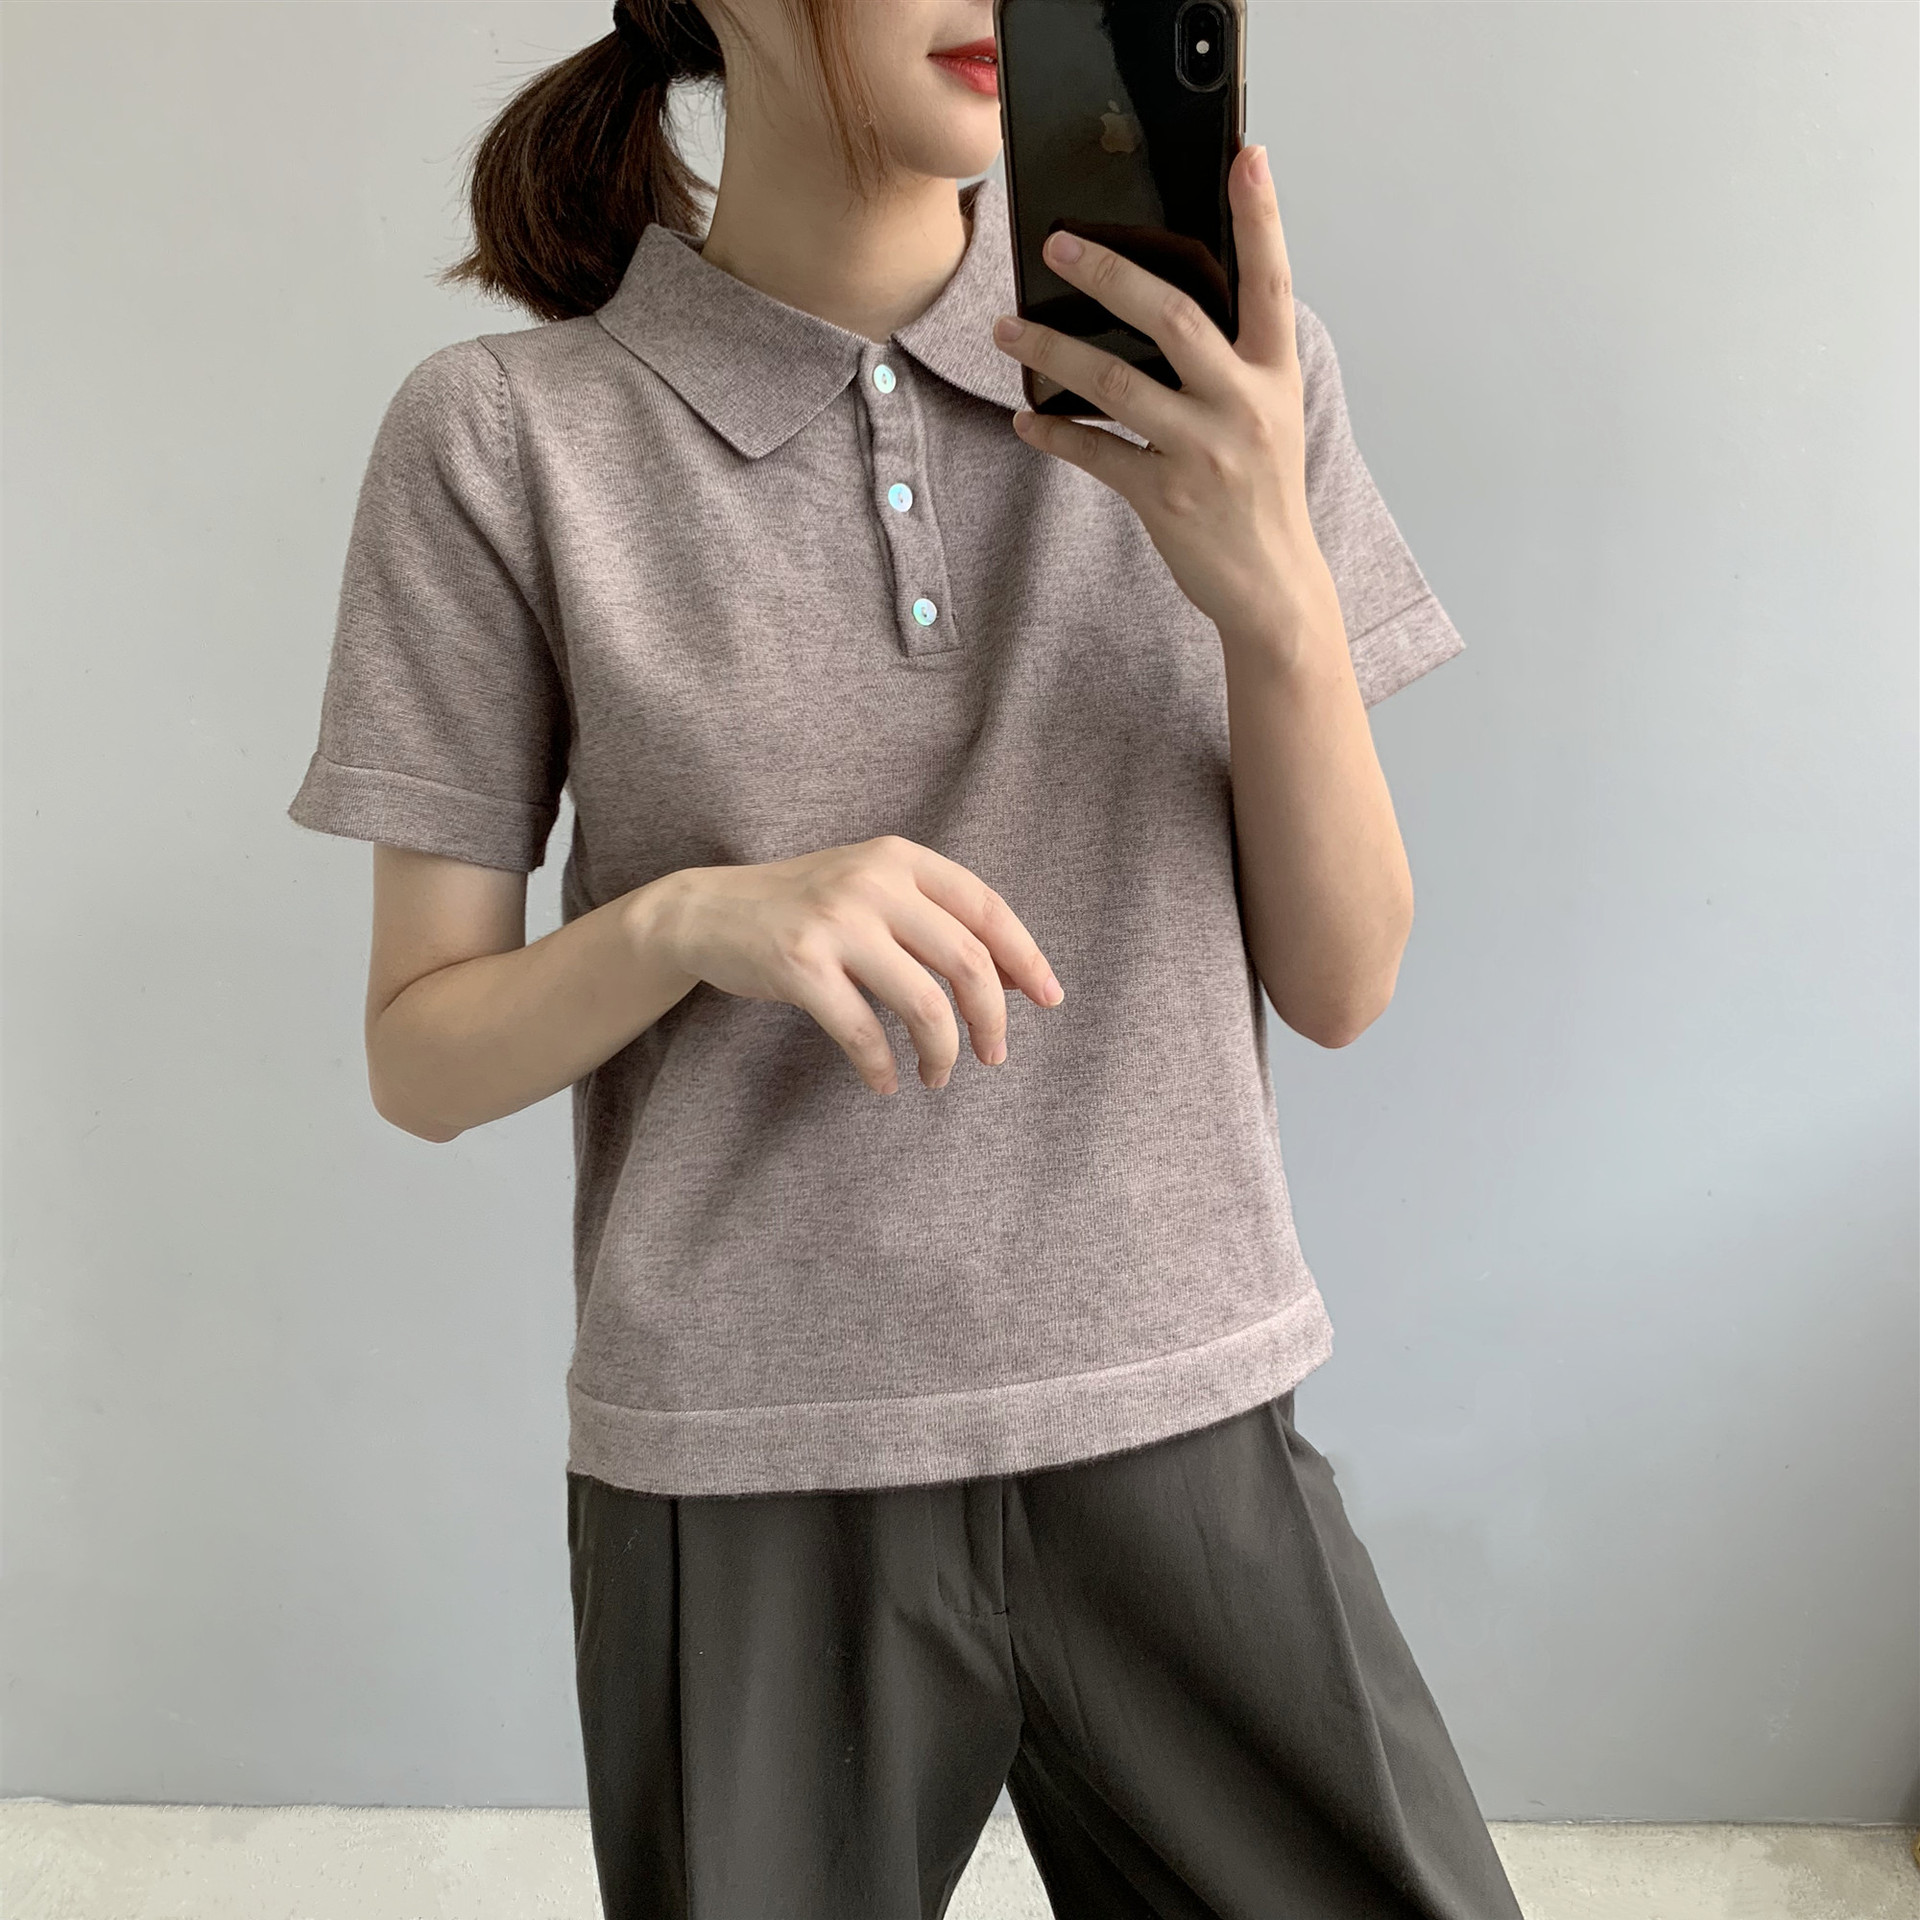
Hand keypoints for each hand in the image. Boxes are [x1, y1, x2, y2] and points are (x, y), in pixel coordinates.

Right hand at [655, 835, 1064, 1094]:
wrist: (708, 910)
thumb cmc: (805, 907)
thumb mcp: (871, 888)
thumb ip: (933, 918)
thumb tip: (1012, 977)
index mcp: (901, 859)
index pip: (987, 908)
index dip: (1026, 958)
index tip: (1050, 1000)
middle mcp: (873, 882)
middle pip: (967, 961)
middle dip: (992, 1018)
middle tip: (995, 1055)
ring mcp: (835, 922)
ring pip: (923, 1004)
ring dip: (943, 1052)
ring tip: (938, 1077)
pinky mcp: (799, 965)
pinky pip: (863, 1032)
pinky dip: (881, 1067)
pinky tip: (886, 1082)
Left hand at [989, 143, 1339, 652]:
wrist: (1273, 587)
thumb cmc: (1261, 492)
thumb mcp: (1268, 415)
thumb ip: (1232, 361)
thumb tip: (1157, 306)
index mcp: (1274, 373)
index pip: (1272, 279)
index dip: (1261, 217)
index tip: (1246, 157)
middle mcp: (1244, 404)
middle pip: (1171, 314)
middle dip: (1107, 272)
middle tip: (1057, 243)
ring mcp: (1203, 451)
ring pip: (1115, 381)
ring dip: (1051, 351)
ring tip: (1005, 329)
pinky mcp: (1165, 496)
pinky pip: (1095, 450)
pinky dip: (1053, 434)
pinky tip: (1024, 420)